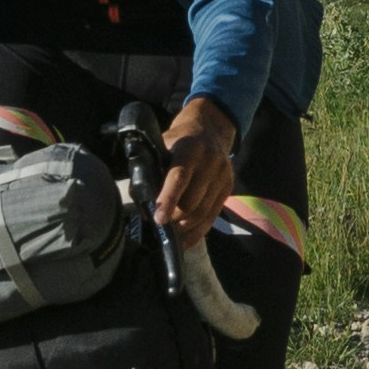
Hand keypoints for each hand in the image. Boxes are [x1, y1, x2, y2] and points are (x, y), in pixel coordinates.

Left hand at [154, 97, 239, 241]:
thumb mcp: (164, 144)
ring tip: (170, 234)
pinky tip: (185, 239)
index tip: (158, 219)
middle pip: (191, 202)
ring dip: (184, 227)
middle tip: (159, 226)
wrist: (210, 129)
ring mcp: (222, 176)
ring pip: (202, 213)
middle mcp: (210, 162)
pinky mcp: (228, 188)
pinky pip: (212, 216)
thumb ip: (153, 166)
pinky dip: (198, 231)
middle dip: (174, 218)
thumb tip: (141, 198)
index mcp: (190, 149)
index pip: (179, 177)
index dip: (167, 200)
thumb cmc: (179, 140)